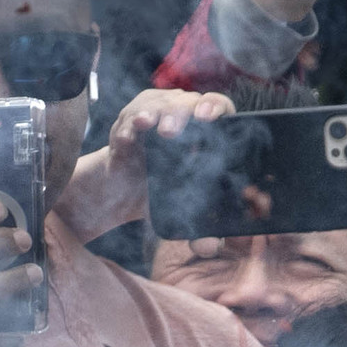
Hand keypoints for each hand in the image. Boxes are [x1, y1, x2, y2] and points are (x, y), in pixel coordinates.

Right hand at [61, 86, 231, 242]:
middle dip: (180, 113)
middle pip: (188, 101)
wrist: (127, 188)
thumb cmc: (164, 192)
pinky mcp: (131, 118)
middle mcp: (184, 115)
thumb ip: (201, 231)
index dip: (216, 108)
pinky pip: (131, 114)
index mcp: (207, 131)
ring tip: (146, 126)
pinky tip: (127, 138)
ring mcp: (157, 113)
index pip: (219, 108)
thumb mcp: (184, 211)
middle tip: (169, 133)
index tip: (207, 118)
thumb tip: (212, 246)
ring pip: (160, 102)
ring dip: (154, 114)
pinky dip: (128, 125)